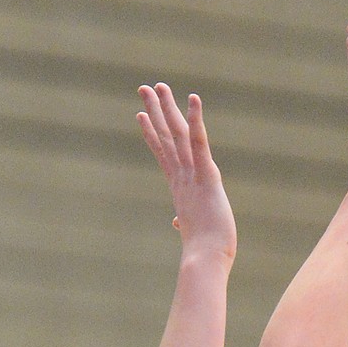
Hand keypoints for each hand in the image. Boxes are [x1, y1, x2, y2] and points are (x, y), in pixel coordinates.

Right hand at [137, 85, 236, 261]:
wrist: (206, 260)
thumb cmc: (204, 250)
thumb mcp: (193, 229)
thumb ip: (181, 220)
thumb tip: (175, 222)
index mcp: (180, 187)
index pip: (163, 153)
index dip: (152, 132)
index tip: (140, 115)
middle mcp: (182, 177)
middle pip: (166, 137)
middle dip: (154, 111)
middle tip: (144, 88)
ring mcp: (192, 175)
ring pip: (178, 135)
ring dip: (168, 108)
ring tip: (158, 86)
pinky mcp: (207, 175)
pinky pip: (200, 143)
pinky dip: (196, 120)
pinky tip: (193, 99)